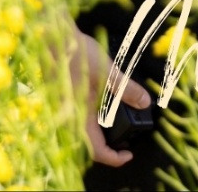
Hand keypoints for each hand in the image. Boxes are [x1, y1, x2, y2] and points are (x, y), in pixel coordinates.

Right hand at [70, 22, 152, 167]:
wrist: (53, 38)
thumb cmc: (78, 56)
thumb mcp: (108, 73)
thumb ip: (127, 90)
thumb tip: (145, 103)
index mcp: (80, 118)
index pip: (97, 151)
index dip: (114, 158)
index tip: (128, 154)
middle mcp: (69, 118)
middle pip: (89, 143)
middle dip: (108, 145)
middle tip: (125, 139)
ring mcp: (64, 108)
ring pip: (83, 130)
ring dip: (99, 131)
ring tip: (116, 120)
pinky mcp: (62, 97)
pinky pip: (77, 116)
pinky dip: (92, 117)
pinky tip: (101, 102)